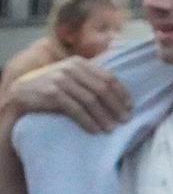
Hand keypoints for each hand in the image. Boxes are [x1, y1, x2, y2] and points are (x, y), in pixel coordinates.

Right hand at [3, 57, 129, 132]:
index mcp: (80, 63)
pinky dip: (88, 121)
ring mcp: (61, 80)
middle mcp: (72, 68)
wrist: (21, 92)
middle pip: (102, 89)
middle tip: (125, 120)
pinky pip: (76, 109)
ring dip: (103, 116)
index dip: (121, 93)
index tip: (130, 107)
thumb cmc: (52, 86)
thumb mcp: (71, 77)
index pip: (108, 77)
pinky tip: (95, 130)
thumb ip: (89, 79)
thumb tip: (119, 95)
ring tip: (112, 129)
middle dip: (116, 106)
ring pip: (90, 100)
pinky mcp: (52, 93)